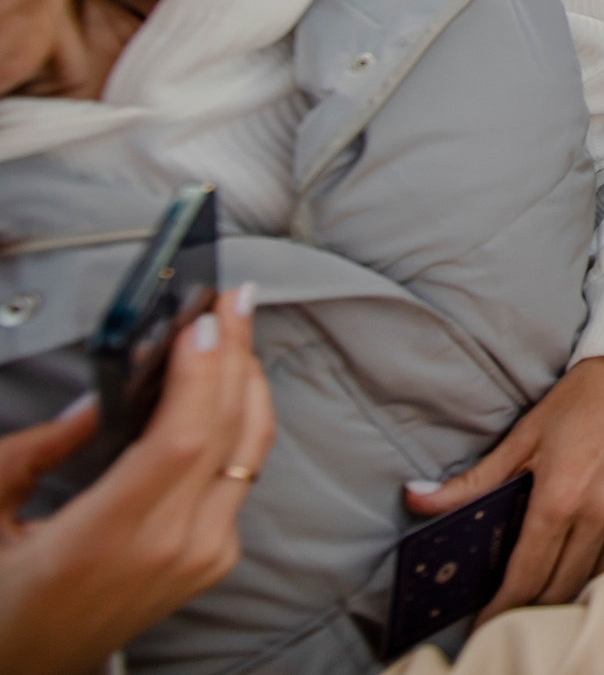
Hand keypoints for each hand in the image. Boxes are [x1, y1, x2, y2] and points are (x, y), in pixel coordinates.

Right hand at [0, 285, 271, 674]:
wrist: (23, 672)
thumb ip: (30, 457)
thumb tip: (87, 404)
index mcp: (105, 541)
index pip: (181, 440)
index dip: (202, 373)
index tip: (205, 319)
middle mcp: (168, 549)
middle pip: (227, 434)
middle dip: (236, 354)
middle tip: (235, 298)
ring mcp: (199, 558)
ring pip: (249, 451)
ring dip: (249, 381)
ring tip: (239, 325)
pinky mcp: (212, 560)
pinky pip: (242, 476)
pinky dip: (242, 421)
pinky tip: (229, 384)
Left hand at [405, 355, 603, 618]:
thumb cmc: (582, 397)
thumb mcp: (523, 437)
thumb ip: (472, 481)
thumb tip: (417, 498)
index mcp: (561, 499)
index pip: (528, 576)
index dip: (503, 607)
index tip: (488, 623)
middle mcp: (601, 511)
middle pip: (563, 586)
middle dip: (534, 605)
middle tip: (513, 607)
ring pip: (599, 572)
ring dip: (571, 584)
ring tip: (548, 585)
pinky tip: (589, 547)